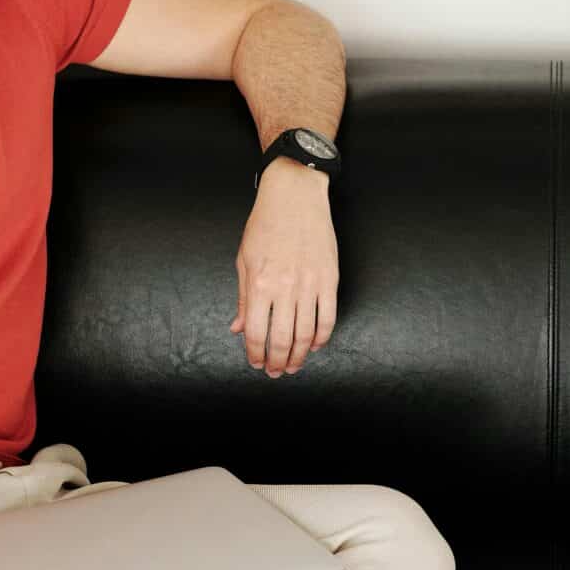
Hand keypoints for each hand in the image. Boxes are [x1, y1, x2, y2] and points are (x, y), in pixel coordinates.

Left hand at [232, 160, 338, 376]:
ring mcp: (310, 285)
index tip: (256, 363)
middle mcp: (285, 288)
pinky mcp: (330, 279)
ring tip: (293, 365)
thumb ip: (243, 299)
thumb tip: (239, 329)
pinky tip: (315, 345)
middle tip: (275, 372)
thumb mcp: (244, 260)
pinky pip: (328, 318)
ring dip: (299, 355)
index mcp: (260, 284)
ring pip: (307, 334)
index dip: (256, 354)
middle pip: (282, 339)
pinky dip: (322, 337)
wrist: (295, 197)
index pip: (257, 333)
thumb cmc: (265, 225)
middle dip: (277, 362)